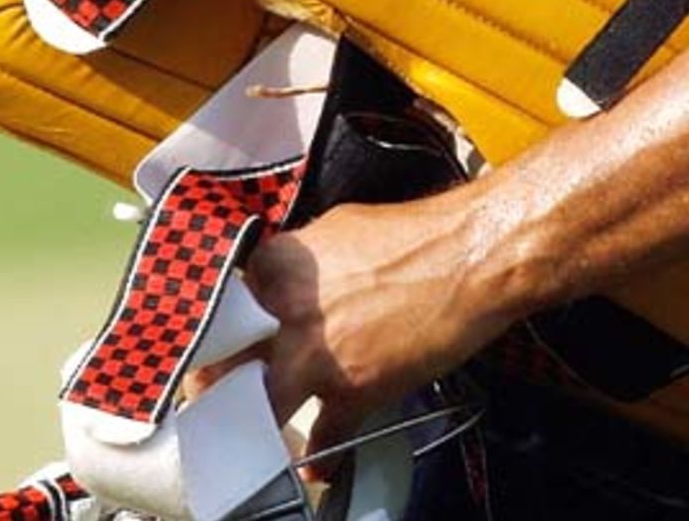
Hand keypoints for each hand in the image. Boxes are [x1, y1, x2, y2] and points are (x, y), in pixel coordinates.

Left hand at [244, 189, 511, 459]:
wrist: (471, 256)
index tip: (218, 341)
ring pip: (260, 403)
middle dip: (217, 379)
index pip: (224, 302)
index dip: (220, 326)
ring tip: (258, 427)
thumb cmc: (418, 235)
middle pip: (225, 358)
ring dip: (258, 418)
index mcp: (283, 263)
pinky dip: (322, 451)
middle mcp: (288, 309)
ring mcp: (317, 355)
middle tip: (217, 392)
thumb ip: (304, 261)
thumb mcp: (342, 228)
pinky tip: (321, 459)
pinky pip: (323, 435)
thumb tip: (291, 281)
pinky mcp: (353, 392)